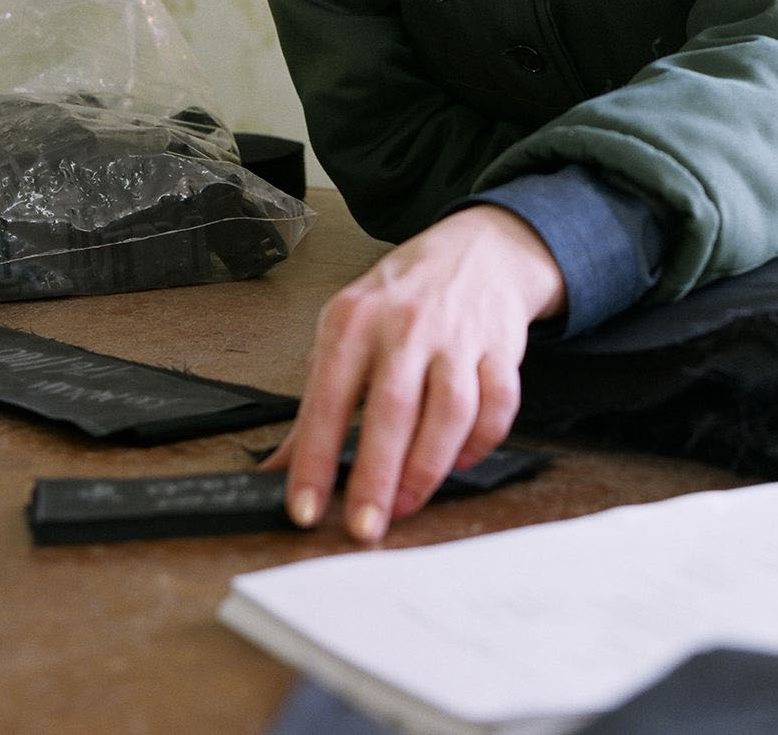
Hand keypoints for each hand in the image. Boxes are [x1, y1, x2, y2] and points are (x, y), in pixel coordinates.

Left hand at [260, 204, 564, 541]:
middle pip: (393, 408)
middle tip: (365, 527)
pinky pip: (498, 404)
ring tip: (407, 504)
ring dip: (429, 467)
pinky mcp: (501, 347)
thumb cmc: (401, 298)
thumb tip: (276, 471)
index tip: (305, 508)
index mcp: (355, 321)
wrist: (475, 249)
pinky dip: (482, 442)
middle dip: (378, 476)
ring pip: (451, 410)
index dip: (316, 459)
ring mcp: (458, 335)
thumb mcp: (344, 333)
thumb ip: (315, 404)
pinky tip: (460, 460)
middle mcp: (406, 325)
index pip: (328, 398)